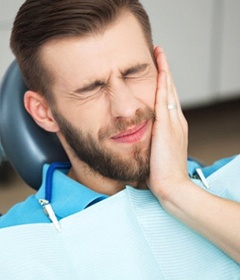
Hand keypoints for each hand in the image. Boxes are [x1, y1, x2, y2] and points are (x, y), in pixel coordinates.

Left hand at [148, 46, 188, 200]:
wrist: (172, 186)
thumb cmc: (162, 173)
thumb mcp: (158, 152)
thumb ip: (153, 141)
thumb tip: (142, 137)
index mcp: (174, 127)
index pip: (169, 100)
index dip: (164, 83)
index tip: (159, 71)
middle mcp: (177, 121)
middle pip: (171, 90)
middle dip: (165, 71)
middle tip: (160, 54)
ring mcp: (174, 123)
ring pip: (169, 90)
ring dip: (164, 71)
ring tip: (160, 54)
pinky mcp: (167, 127)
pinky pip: (164, 100)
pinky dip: (163, 84)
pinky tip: (161, 71)